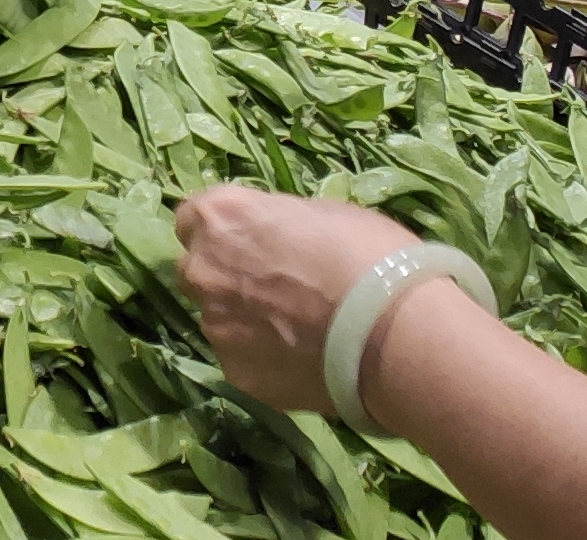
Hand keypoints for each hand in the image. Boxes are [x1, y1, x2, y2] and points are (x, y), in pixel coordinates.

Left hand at [174, 186, 424, 412]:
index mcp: (221, 217)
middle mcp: (202, 269)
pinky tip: (303, 360)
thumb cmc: (367, 254)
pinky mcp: (235, 373)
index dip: (223, 231)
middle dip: (226, 275)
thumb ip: (280, 224)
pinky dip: (265, 358)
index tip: (251, 240)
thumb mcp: (323, 214)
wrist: (393, 333)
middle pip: (199, 270)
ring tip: (297, 331)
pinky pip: (243, 358)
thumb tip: (277, 240)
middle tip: (275, 287)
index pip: (192, 217)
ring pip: (220, 318)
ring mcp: (215, 326)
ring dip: (245, 319)